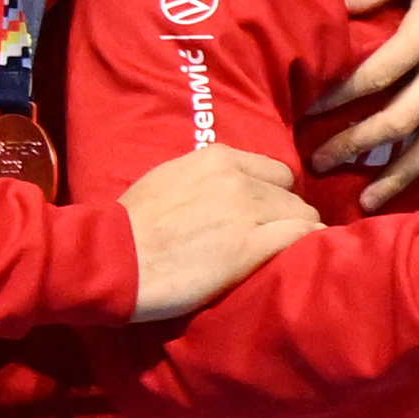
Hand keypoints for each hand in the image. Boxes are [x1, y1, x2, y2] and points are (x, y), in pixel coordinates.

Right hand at [117, 137, 314, 323]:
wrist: (113, 257)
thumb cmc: (132, 224)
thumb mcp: (170, 178)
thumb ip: (208, 177)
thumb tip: (233, 185)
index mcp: (218, 158)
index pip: (275, 172)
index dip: (273, 195)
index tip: (264, 215)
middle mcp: (238, 179)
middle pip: (290, 196)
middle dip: (284, 217)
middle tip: (269, 241)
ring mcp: (247, 212)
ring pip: (302, 216)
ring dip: (293, 235)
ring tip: (277, 255)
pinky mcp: (251, 247)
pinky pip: (302, 238)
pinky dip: (305, 247)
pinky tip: (297, 260)